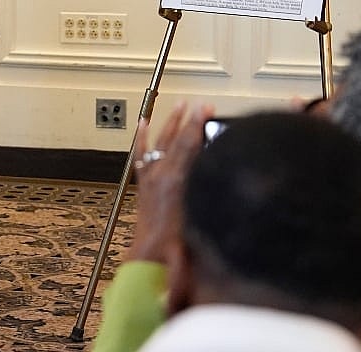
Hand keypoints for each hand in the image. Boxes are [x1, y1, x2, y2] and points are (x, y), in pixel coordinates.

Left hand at [128, 102, 215, 264]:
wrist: (153, 256)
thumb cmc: (180, 242)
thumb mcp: (202, 211)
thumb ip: (209, 186)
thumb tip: (219, 164)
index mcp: (176, 180)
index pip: (190, 143)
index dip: (198, 123)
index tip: (206, 107)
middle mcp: (160, 174)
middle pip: (176, 139)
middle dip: (188, 119)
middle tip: (199, 105)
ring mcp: (150, 177)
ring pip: (159, 142)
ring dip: (169, 123)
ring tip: (179, 106)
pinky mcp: (143, 184)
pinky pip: (141, 154)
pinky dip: (142, 138)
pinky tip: (143, 124)